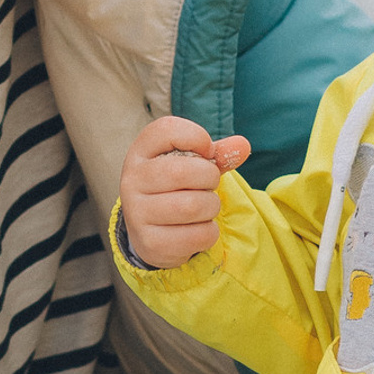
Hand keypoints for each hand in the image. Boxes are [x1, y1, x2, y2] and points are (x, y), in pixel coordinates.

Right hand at [118, 116, 251, 269]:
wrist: (151, 230)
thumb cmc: (175, 187)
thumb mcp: (190, 164)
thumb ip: (216, 154)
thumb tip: (242, 145)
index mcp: (140, 153)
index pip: (167, 129)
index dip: (197, 137)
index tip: (206, 151)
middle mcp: (131, 181)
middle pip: (182, 172)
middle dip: (210, 178)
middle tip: (209, 185)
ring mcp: (137, 214)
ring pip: (192, 206)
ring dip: (211, 207)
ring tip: (204, 207)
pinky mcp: (151, 243)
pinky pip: (198, 235)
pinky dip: (209, 232)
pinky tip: (197, 228)